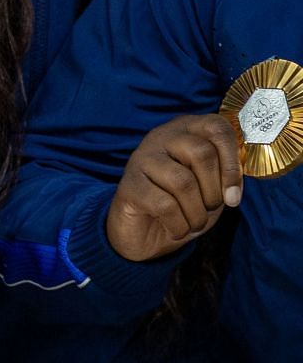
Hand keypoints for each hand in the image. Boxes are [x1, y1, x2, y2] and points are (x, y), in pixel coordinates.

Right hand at [105, 113, 242, 262]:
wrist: (145, 234)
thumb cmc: (183, 206)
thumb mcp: (211, 187)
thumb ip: (224, 175)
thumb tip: (234, 187)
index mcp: (185, 131)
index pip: (217, 128)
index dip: (233, 163)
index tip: (234, 195)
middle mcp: (160, 138)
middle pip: (201, 152)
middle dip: (214, 190)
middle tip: (209, 208)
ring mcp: (141, 159)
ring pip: (183, 181)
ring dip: (197, 213)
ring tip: (194, 222)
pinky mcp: (129, 186)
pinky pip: (164, 205)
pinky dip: (179, 225)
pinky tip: (176, 229)